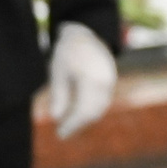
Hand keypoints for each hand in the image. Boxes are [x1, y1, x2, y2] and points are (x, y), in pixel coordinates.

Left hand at [47, 21, 117, 140]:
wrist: (87, 33)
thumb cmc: (68, 51)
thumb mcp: (58, 71)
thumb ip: (59, 94)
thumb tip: (55, 117)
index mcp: (91, 79)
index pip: (83, 110)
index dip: (72, 125)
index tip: (59, 134)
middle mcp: (105, 83)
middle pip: (94, 112)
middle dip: (78, 125)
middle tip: (62, 134)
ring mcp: (110, 82)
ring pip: (100, 108)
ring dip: (85, 120)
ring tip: (70, 127)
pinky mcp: (111, 82)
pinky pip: (103, 101)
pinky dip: (91, 111)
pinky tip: (79, 115)